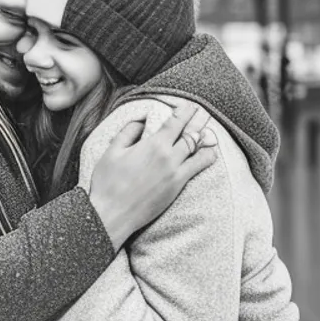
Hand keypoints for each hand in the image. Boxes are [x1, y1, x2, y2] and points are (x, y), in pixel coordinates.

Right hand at [89, 103, 216, 250]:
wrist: (112, 214)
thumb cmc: (107, 182)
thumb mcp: (112, 150)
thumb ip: (128, 131)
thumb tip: (142, 119)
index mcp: (153, 143)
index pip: (176, 121)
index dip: (185, 111)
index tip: (190, 105)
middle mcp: (168, 155)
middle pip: (190, 132)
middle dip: (198, 120)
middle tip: (204, 113)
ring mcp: (175, 171)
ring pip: (198, 149)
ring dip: (206, 138)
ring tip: (211, 131)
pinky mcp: (178, 186)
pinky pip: (198, 168)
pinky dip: (207, 158)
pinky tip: (212, 153)